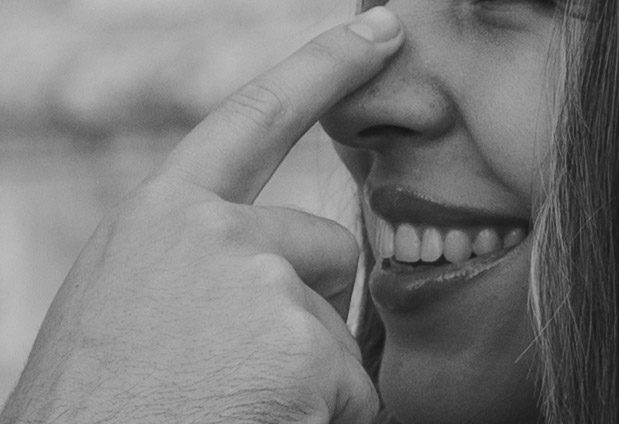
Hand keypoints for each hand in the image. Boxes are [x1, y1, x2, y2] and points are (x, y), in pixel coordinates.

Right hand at [1, 7, 402, 423]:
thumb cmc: (102, 402)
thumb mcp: (132, 299)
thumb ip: (196, 258)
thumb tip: (260, 263)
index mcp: (162, 215)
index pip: (257, 114)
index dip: (324, 66)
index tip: (379, 31)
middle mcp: (212, 231)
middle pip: (322, 244)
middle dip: (303, 300)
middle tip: (236, 361)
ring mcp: (260, 282)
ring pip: (334, 320)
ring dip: (305, 367)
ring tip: (233, 402)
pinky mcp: (300, 346)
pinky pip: (350, 386)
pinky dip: (319, 415)